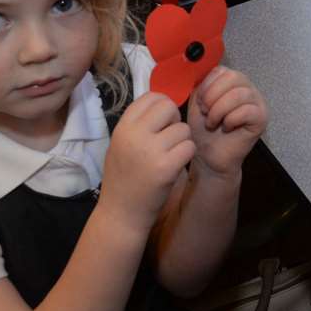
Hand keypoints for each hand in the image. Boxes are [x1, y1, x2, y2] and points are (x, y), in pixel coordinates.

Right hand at [100, 92, 195, 227]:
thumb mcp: (121, 144)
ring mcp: (151, 151)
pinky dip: (187, 155)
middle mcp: (135, 135)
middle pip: (169, 107)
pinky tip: (176, 165)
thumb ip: (138, 124)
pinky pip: (189, 147)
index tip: (162, 122)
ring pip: (183, 129)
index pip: (151, 97)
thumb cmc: (123, 178)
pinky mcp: (166, 167)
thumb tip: (163, 102)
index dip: (162, 106)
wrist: (121, 214)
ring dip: (182, 141)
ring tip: (170, 155)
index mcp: (123, 127)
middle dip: (175, 120)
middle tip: (170, 138)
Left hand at [187, 67, 267, 180]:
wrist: (209, 158)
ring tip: (213, 123)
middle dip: (213, 96)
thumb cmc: (204, 131)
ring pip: (239, 94)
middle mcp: (248, 88)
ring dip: (219, 110)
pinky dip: (231, 119)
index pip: (222, 70)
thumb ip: (202, 84)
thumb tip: (200, 68)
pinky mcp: (262, 118)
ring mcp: (257, 102)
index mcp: (233, 82)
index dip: (207, 85)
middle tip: (206, 113)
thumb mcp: (198, 102)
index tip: (200, 103)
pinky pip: (247, 110)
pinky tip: (226, 128)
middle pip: (233, 77)